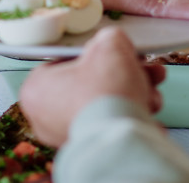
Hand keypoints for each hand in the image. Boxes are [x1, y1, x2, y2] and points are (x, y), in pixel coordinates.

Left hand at [19, 28, 166, 146]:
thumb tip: (114, 42)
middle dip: (123, 72)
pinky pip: (112, 125)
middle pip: (90, 83)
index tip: (113, 50)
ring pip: (105, 104)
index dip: (94, 52)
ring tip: (151, 84)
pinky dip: (132, 114)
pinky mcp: (93, 150)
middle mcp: (46, 118)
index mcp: (37, 89)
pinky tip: (147, 107)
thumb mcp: (110, 46)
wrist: (122, 140)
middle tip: (140, 65)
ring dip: (133, 91)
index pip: (64, 60)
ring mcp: (69, 137)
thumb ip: (110, 38)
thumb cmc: (106, 92)